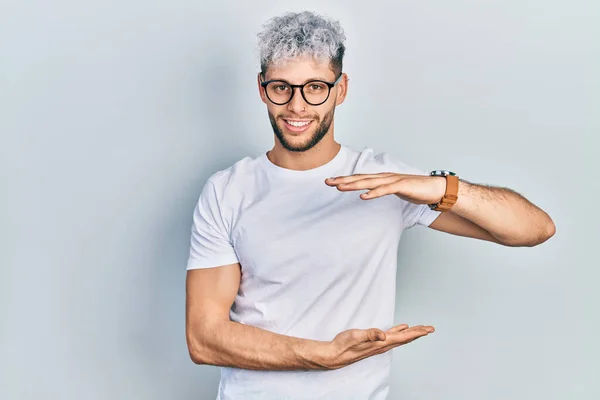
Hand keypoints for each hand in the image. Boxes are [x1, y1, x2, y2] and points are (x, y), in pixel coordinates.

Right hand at [319, 323, 434, 369]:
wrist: (334, 355)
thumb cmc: (343, 345)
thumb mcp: (356, 336)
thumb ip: (370, 334)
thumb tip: (383, 334)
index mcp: (381, 343)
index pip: (403, 337)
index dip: (417, 332)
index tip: (428, 329)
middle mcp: (382, 345)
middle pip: (405, 339)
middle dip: (418, 333)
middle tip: (430, 328)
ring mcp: (378, 345)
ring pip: (399, 338)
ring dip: (410, 334)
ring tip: (420, 329)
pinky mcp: (373, 344)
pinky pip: (391, 337)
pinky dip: (398, 332)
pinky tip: (400, 329)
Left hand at [325, 173, 445, 204]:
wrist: (436, 189)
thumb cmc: (416, 190)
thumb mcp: (395, 190)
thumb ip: (383, 189)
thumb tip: (372, 192)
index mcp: (383, 178)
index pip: (360, 178)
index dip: (345, 179)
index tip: (331, 182)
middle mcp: (385, 177)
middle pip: (360, 178)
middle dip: (343, 180)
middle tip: (327, 182)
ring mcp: (393, 180)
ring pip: (369, 182)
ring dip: (353, 185)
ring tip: (339, 187)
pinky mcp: (401, 186)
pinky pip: (385, 190)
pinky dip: (373, 193)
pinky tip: (363, 196)